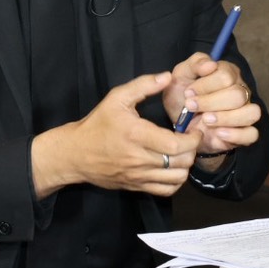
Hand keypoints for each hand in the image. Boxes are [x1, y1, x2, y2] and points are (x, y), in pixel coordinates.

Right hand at [31, 72, 204, 197]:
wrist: (73, 153)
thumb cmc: (97, 124)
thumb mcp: (116, 98)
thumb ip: (143, 85)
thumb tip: (168, 76)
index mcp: (137, 135)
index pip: (177, 145)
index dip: (193, 138)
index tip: (195, 128)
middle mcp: (139, 159)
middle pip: (181, 161)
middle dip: (193, 149)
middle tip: (192, 138)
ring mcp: (138, 175)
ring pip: (177, 178)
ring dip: (187, 165)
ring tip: (183, 152)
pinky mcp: (135, 186)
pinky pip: (166, 191)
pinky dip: (176, 181)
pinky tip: (173, 167)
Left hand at [167, 53, 260, 161]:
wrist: (179, 123)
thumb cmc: (182, 97)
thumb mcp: (181, 76)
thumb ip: (195, 64)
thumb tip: (211, 65)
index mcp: (229, 74)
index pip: (226, 76)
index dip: (205, 85)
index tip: (188, 93)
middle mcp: (241, 91)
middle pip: (238, 95)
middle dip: (210, 102)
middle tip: (190, 107)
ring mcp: (244, 112)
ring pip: (251, 113)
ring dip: (226, 118)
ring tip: (205, 120)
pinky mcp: (243, 133)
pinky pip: (252, 134)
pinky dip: (236, 134)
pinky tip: (218, 134)